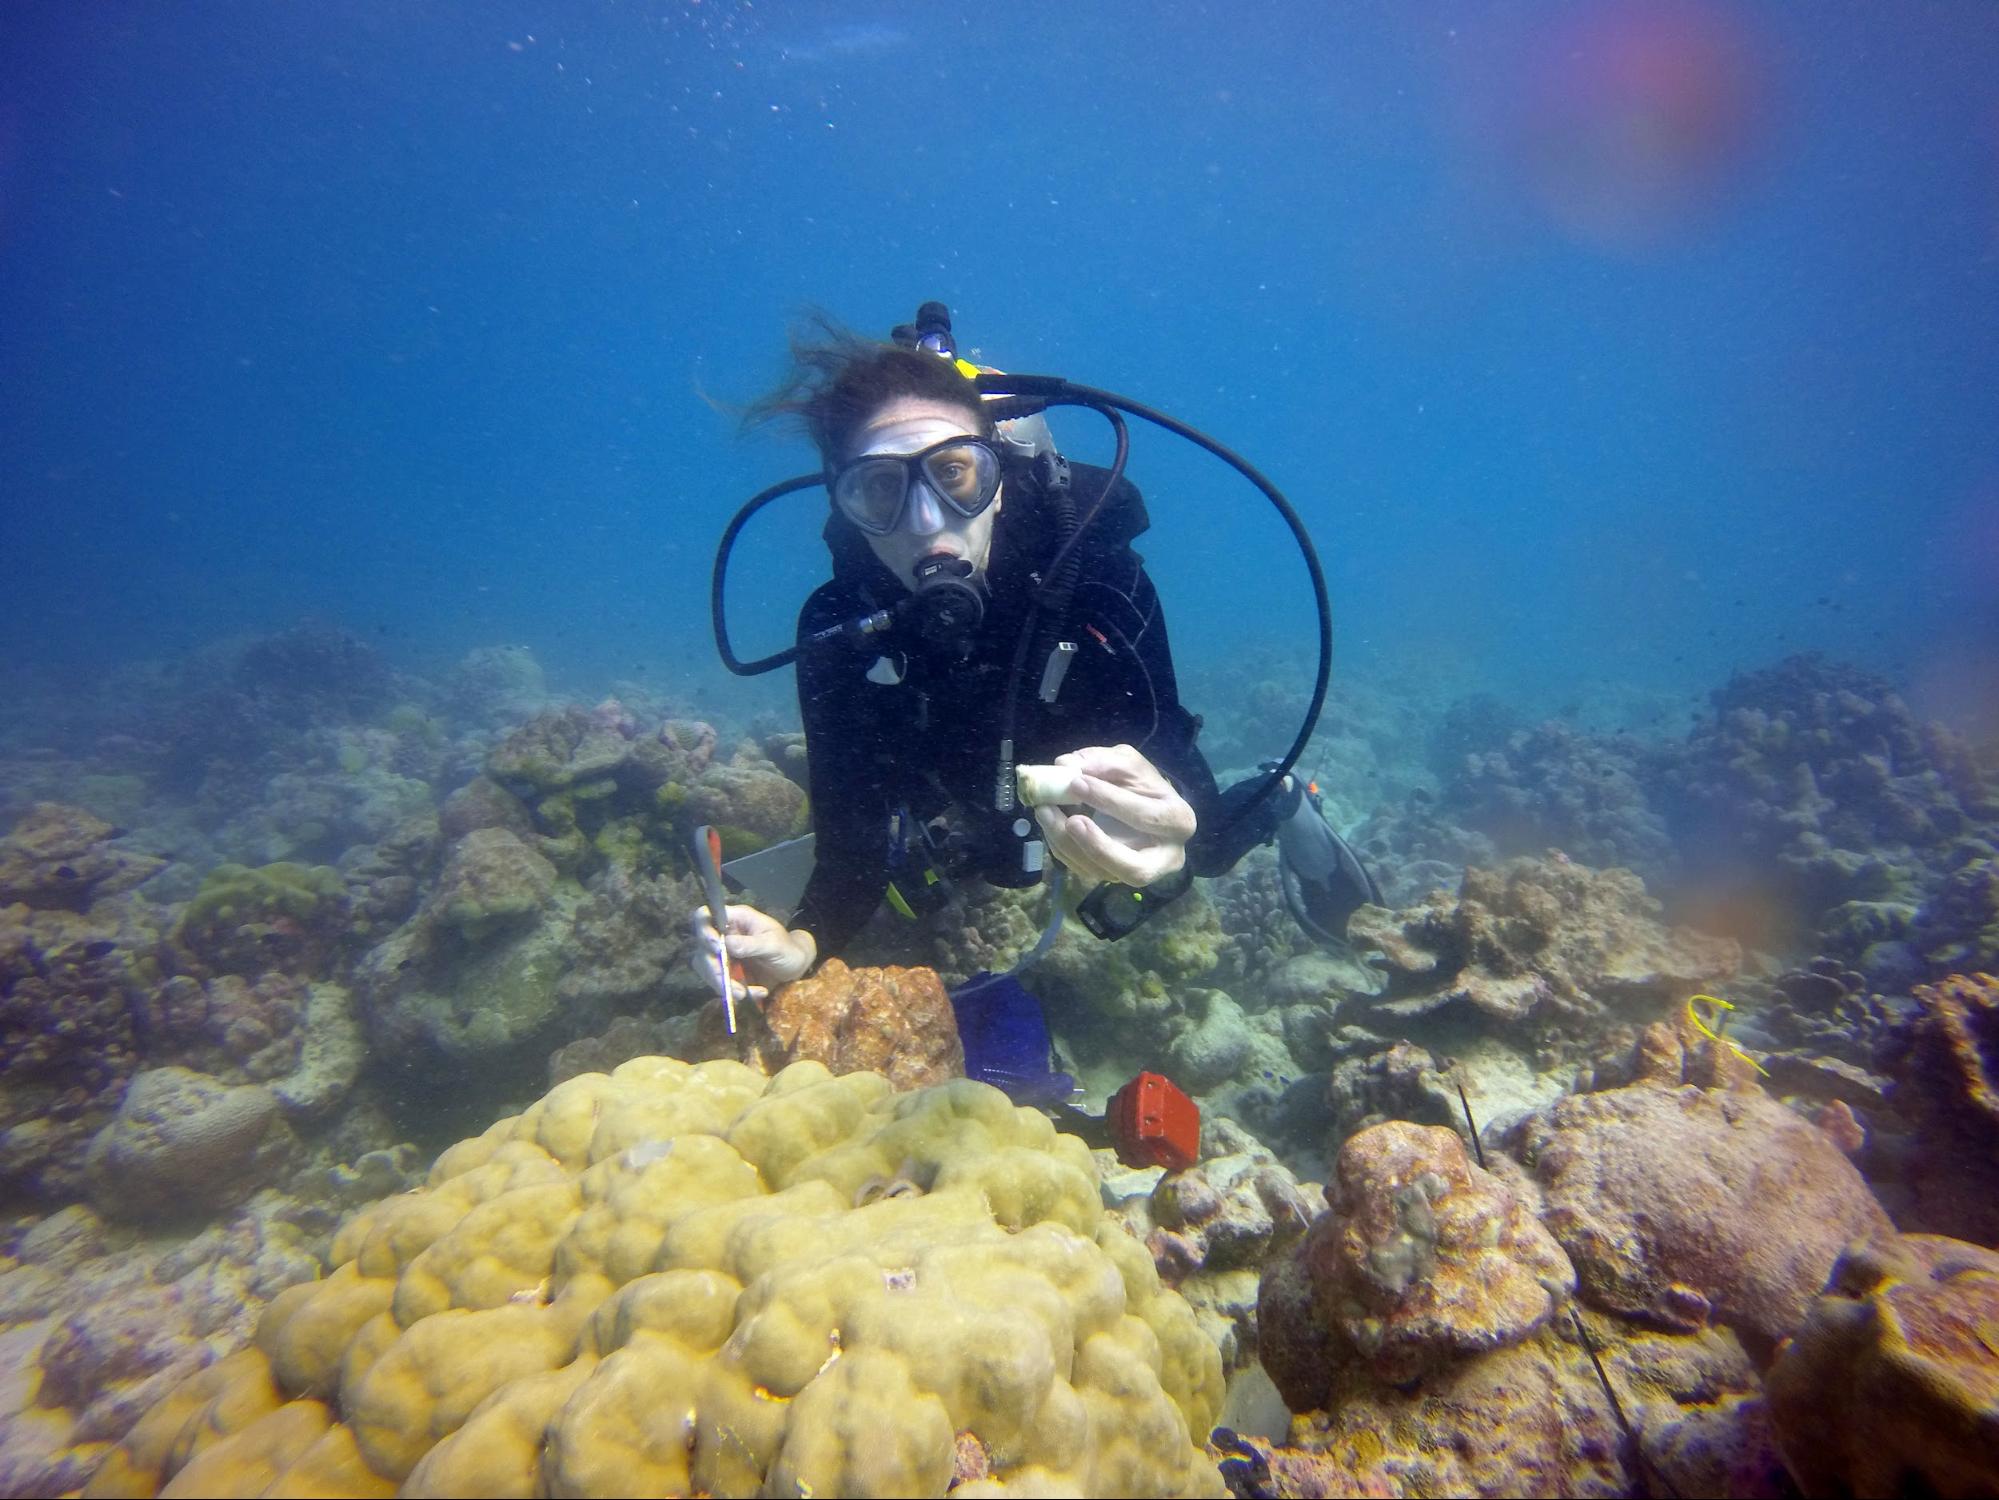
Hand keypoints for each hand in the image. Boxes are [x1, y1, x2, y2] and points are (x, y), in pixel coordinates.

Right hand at [688, 904, 816, 1004]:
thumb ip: (752, 944)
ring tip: (743, 994)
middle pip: (702, 947)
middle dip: (713, 967)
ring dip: (721, 983)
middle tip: (726, 982)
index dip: (704, 930)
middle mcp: (724, 934)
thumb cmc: (787, 948)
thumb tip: (727, 944)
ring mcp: (723, 953)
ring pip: (706, 968)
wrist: (794, 967)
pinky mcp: (726, 971)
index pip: (706, 915)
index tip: (715, 947)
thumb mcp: (774, 944)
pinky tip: (756, 993)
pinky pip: (719, 982)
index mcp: (735, 919)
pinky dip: (733, 992)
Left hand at [1027, 744, 1195, 887]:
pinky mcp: (1112, 877)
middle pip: (1136, 869)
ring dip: (1069, 845)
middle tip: (1070, 820)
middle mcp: (1165, 857)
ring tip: (1045, 812)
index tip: (1076, 782)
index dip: (1112, 801)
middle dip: (1099, 847)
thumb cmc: (1140, 784)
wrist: (1141, 805)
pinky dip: (1062, 848)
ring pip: (1103, 873)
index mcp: (1178, 821)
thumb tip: (1065, 766)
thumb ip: (1103, 762)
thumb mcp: (1128, 763)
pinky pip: (1085, 871)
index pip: (1149, 817)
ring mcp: (1137, 872)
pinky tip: (1049, 824)